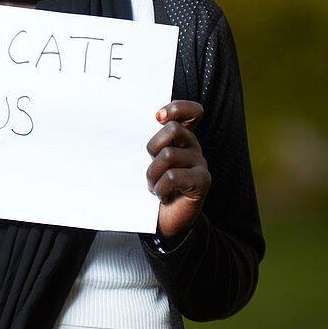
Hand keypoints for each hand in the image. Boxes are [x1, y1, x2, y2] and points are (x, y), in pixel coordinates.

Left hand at [147, 100, 210, 247]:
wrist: (166, 220)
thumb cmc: (155, 186)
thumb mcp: (149, 161)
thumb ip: (149, 144)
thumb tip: (125, 127)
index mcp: (182, 137)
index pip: (191, 111)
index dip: (176, 108)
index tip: (157, 117)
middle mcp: (194, 146)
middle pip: (173, 130)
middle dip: (153, 147)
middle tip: (150, 163)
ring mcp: (200, 163)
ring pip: (168, 155)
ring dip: (152, 173)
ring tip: (153, 185)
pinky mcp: (202, 181)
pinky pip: (173, 176)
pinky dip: (160, 188)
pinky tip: (162, 195)